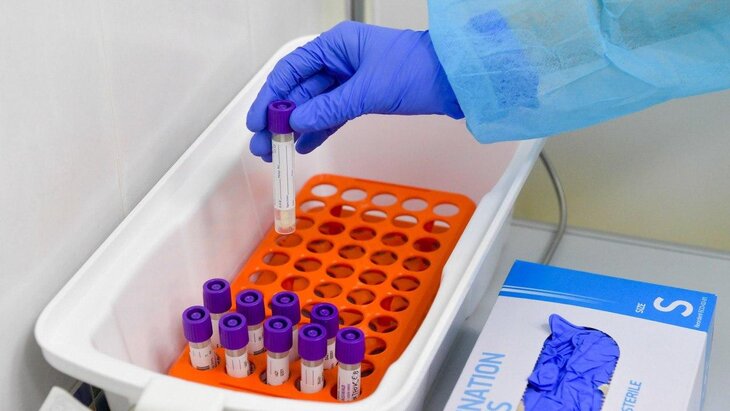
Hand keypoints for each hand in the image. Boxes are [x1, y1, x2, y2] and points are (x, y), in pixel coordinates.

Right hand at [246, 21, 462, 161]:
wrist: (454, 80)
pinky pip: (333, 114)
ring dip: (296, 129)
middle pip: (299, 91)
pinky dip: (319, 130)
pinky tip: (304, 145)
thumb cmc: (418, 69)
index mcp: (336, 45)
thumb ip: (329, 108)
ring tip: (279, 153)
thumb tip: (297, 122)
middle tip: (265, 145)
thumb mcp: (367, 90)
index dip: (270, 96)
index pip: (291, 70)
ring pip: (314, 105)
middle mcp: (339, 60)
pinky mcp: (363, 98)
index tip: (257, 121)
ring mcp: (351, 80)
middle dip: (280, 119)